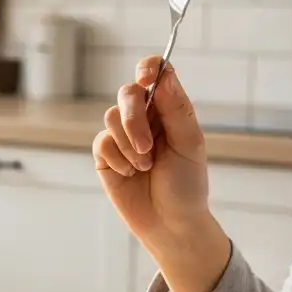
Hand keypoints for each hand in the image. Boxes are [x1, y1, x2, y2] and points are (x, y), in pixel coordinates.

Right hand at [96, 57, 230, 291]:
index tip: (146, 78)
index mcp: (169, 109)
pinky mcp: (105, 155)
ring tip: (145, 166)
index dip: (148, 67)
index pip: (156, 73)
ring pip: (111, 117)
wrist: (170, 224)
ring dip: (129, 144)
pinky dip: (117, 158)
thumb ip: (177, 109)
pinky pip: (101, 142)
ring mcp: (122, 136)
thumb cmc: (187, 185)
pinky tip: (130, 174)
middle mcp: (145, 117)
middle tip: (149, 147)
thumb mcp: (190, 145)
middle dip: (134, 119)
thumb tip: (164, 75)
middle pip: (127, 94)